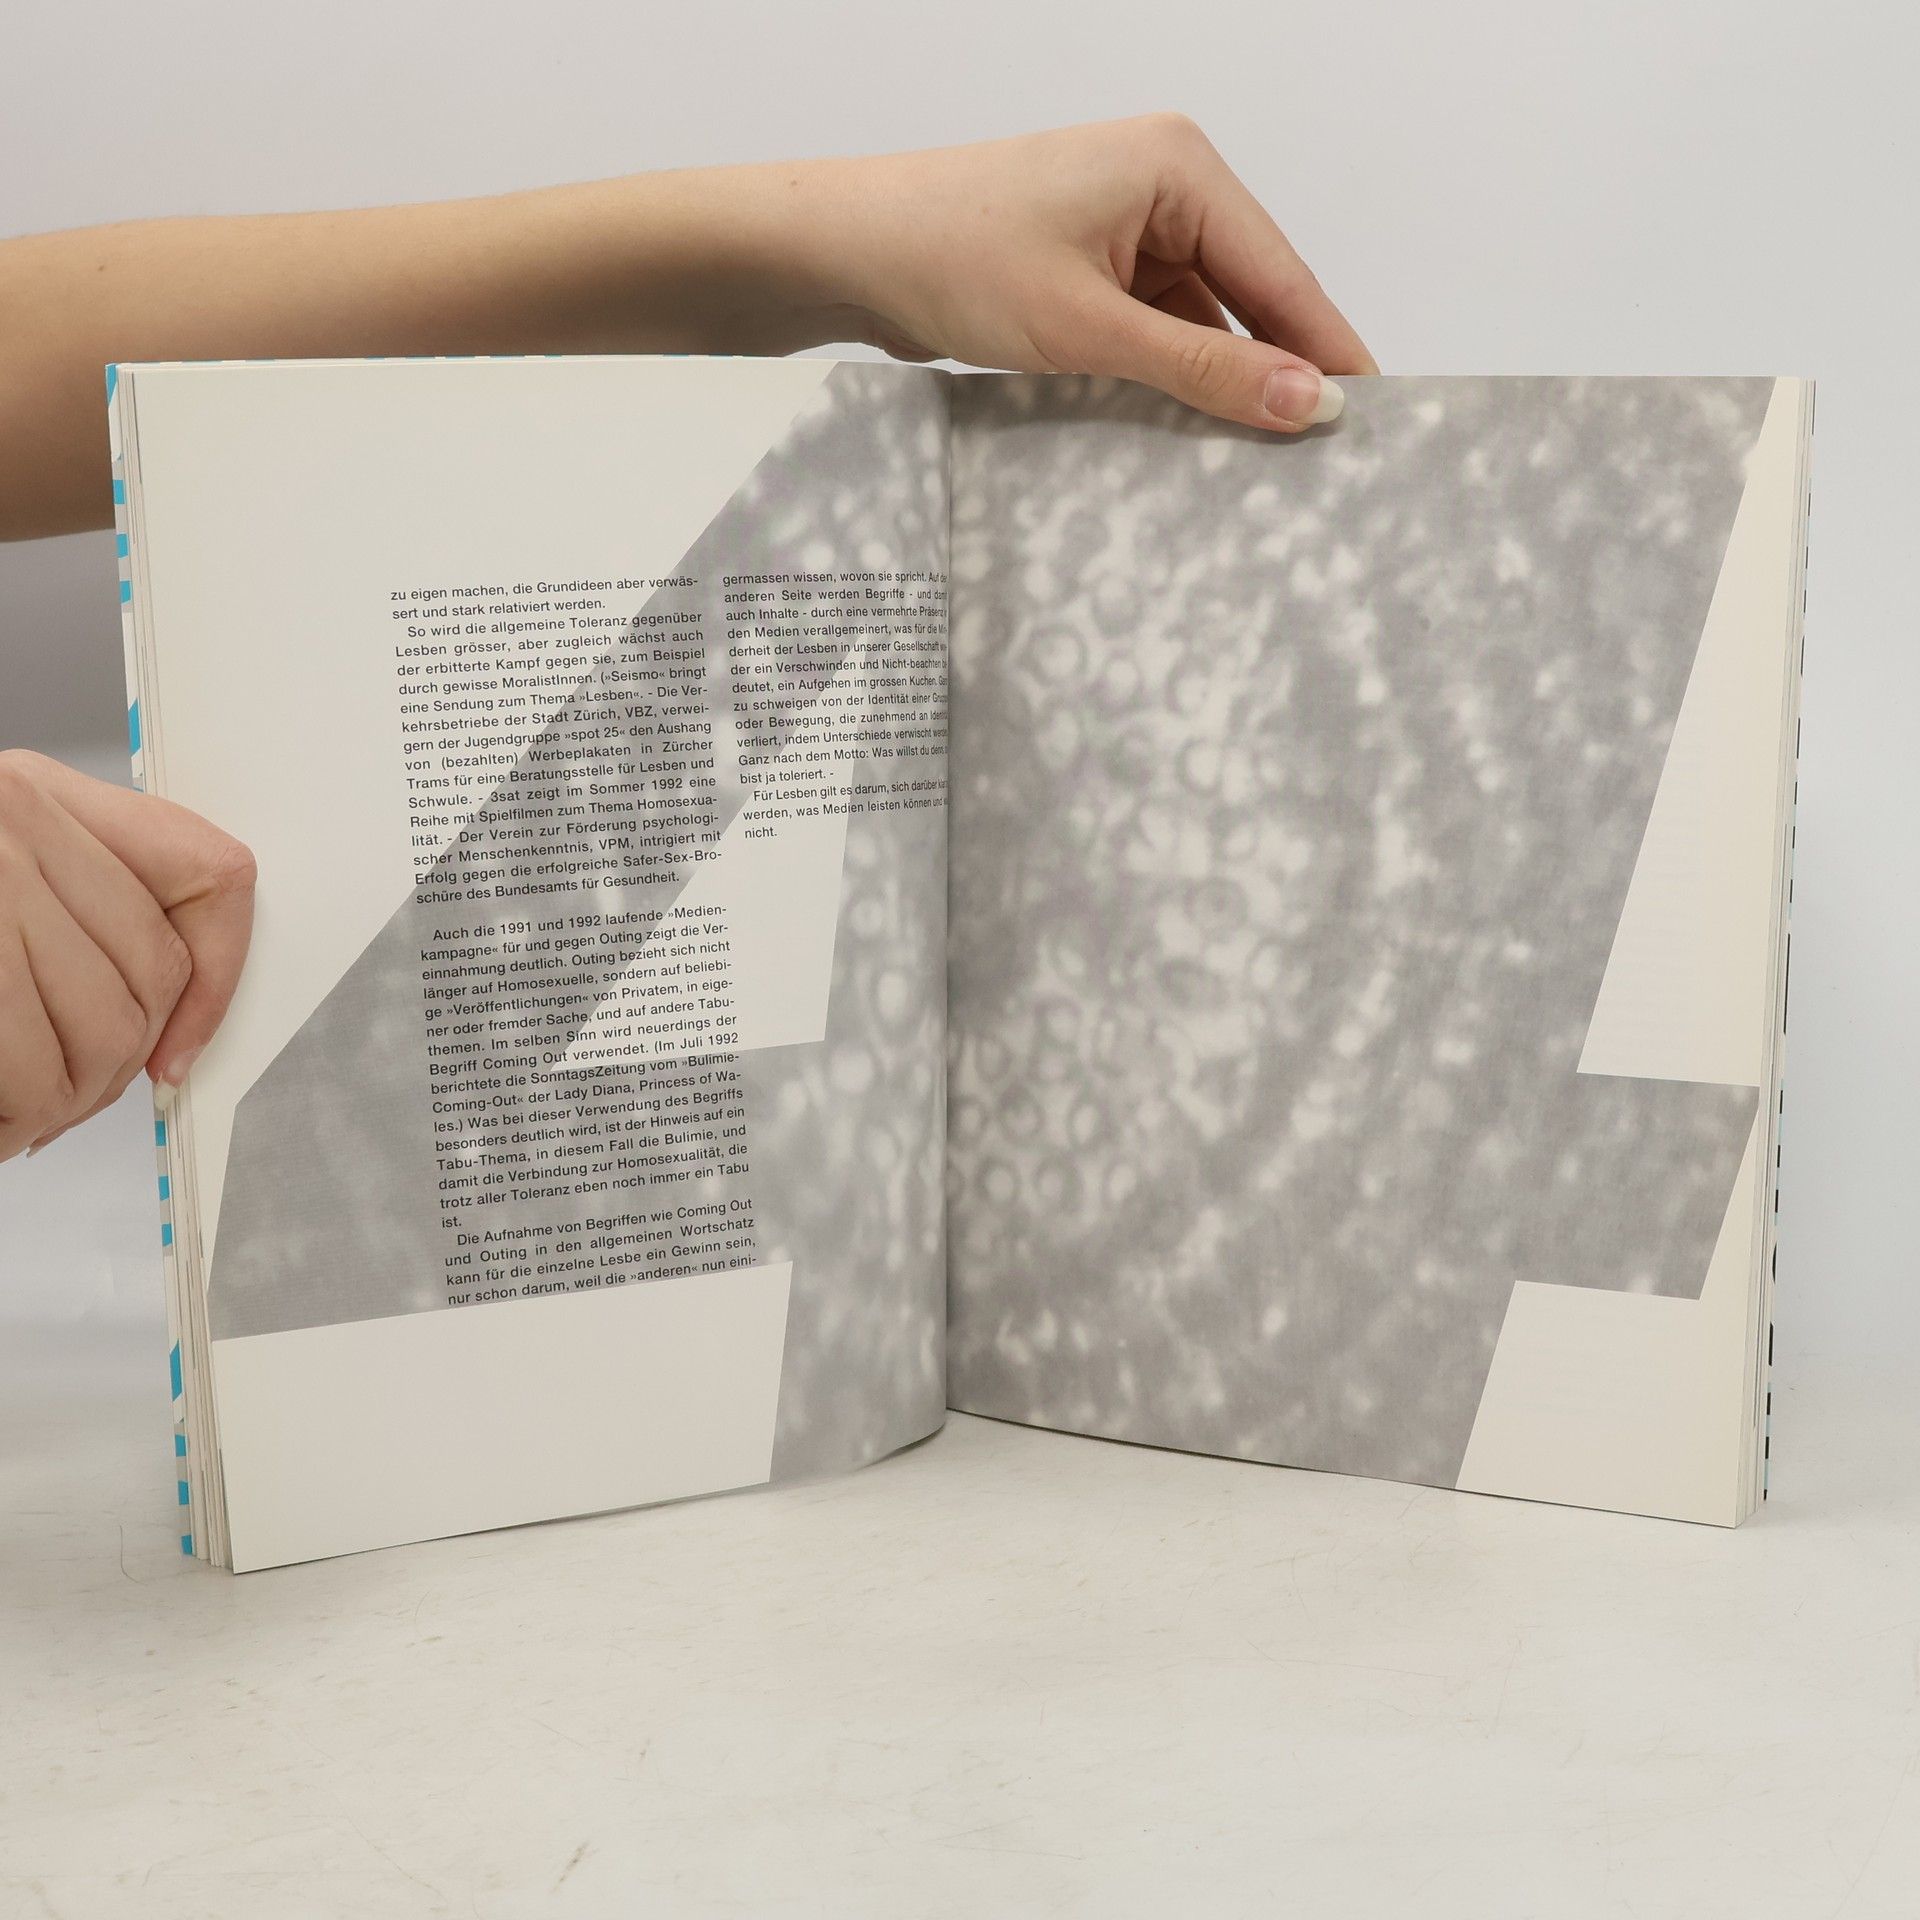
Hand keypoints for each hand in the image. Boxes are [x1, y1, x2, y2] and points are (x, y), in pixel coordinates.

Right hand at [0, 751, 254, 1161]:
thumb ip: (80, 910)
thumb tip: (165, 1026)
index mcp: (43, 794)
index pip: (215, 876)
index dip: (216, 981)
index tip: (177, 1052)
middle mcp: (20, 818)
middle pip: (154, 973)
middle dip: (117, 1063)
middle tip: (68, 1103)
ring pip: (104, 1027)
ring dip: (63, 1100)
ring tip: (24, 1117)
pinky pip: (31, 1061)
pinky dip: (18, 1112)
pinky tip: (1, 1125)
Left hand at [824, 114, 1376, 429]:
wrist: (845, 251)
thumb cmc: (953, 257)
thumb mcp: (1090, 328)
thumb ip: (1203, 370)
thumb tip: (1306, 403)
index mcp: (1179, 167)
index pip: (1281, 271)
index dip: (1326, 350)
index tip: (1374, 418)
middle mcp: (1163, 185)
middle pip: (1248, 294)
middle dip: (1275, 371)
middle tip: (1322, 457)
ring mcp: (1124, 226)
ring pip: (1200, 318)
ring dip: (1217, 382)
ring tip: (1259, 461)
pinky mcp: (1089, 266)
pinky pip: (1154, 327)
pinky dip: (1169, 376)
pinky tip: (1188, 434)